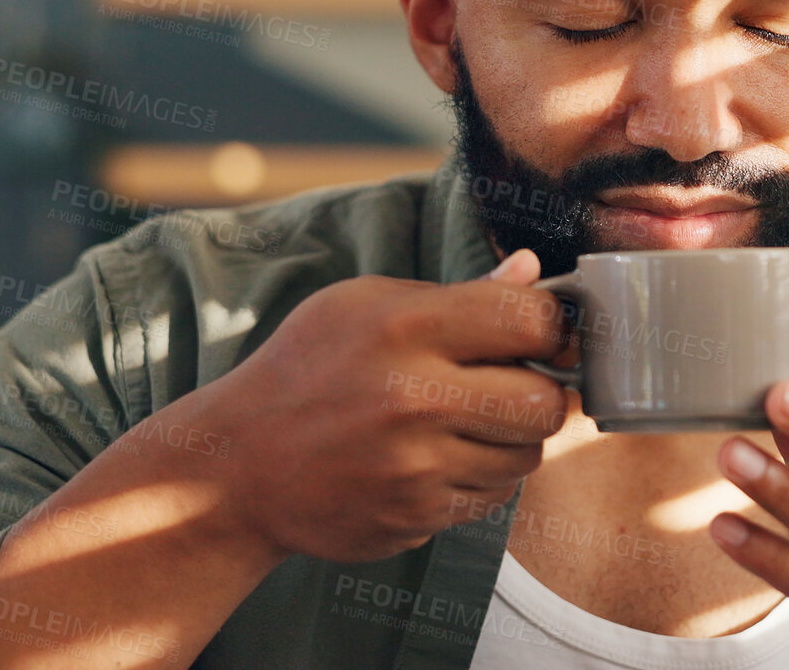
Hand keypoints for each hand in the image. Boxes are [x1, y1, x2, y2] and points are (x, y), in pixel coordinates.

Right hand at [188, 249, 570, 563]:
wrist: (236, 464)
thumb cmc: (307, 369)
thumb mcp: (366, 305)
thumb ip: (458, 295)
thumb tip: (534, 273)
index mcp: (407, 326)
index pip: (533, 321)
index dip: (551, 327)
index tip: (538, 334)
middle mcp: (415, 397)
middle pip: (546, 403)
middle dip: (539, 394)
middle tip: (509, 387)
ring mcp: (416, 465)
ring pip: (526, 457)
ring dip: (508, 441)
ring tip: (459, 424)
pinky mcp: (415, 515)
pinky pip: (491, 498)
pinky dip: (476, 479)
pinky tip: (433, 460)